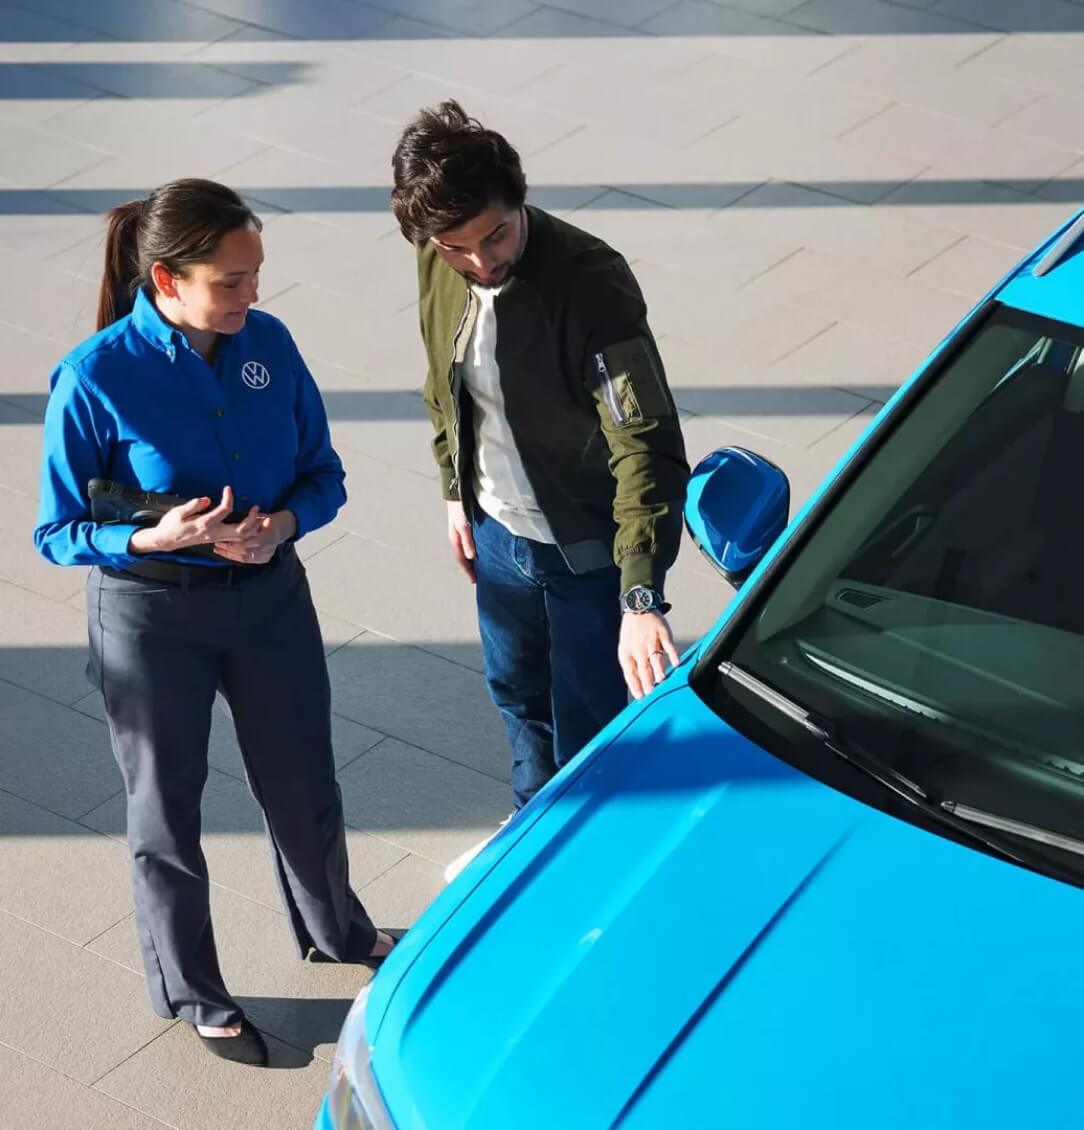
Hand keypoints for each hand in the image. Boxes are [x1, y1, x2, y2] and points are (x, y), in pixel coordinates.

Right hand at [129, 486, 259, 553]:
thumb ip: (193, 505)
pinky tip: (251, 524)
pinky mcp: (217, 539)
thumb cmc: (171, 525)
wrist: (166, 541)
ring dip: (253, 527)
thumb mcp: (177, 513)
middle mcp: (214, 534)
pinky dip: (247, 533)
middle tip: (256, 507)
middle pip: (240, 530)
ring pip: (241, 537)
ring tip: (259, 515)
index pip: (223, 511)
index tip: (228, 488)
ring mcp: (216, 538)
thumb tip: (207, 499)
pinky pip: (236, 539)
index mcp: (204, 525)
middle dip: (251, 519)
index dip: (228, 498)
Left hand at [213, 510, 296, 564]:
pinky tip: (227, 555)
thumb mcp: (261, 517)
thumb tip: (238, 519)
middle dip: (229, 549)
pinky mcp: (264, 559)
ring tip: (218, 550)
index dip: (236, 543)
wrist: (280, 529)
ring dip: (230, 555)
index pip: (251, 543)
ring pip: (245, 558)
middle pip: (246, 552)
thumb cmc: (268, 520)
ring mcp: (267, 555)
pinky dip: (236, 558)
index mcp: (269, 536)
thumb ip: (252, 520)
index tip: (223, 540)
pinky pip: (248, 561)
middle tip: (217, 545)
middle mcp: (269, 548)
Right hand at [446, 500, 475, 583]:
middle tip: (478, 576)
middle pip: (463, 556)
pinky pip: (469, 542)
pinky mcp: (465, 526)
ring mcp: (461, 531)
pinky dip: (474, 548)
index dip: (468, 571)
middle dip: (469, 567)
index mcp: (455, 539)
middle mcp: (457, 537)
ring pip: (466, 549)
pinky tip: (481, 549)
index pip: (461, 559)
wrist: (456, 491)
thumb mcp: (463, 525)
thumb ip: (468, 541)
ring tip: (480, 566)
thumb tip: (471, 557)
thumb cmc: (459, 508)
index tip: (475, 581)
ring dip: (472, 559)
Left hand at [618, 611, 679, 699]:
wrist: (638, 607)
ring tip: (662, 680)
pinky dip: (673, 655)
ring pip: (655, 659)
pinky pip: (668, 646)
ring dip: (659, 670)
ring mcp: (650, 641)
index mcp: (627, 653)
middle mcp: (638, 648)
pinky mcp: (662, 634)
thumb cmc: (632, 631)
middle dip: (647, 682)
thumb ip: (631, 665)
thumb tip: (637, 684)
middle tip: (652, 693)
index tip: (641, 697)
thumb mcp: (625, 647)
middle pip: (643, 669)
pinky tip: (676, 663)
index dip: (635, 686)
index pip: (630, 673)